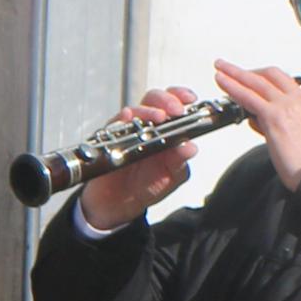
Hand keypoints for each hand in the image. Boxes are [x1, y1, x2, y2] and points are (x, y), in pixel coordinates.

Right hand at [76, 86, 201, 229]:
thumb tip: (191, 147)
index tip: (190, 99)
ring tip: (158, 118)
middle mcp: (146, 125)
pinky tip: (126, 118)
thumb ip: (179, 161)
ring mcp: (127, 130)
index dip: (181, 96)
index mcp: (166, 130)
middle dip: (166, 100)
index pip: (173, 104)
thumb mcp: (170, 176)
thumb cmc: (146, 184)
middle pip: (154, 100)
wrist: (119, 203)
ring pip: (135, 109)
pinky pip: (113, 125)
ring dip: (148, 111)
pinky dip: (121, 120)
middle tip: (175, 110)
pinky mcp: (109, 138)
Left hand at [218, 59, 300, 186]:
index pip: (286, 84)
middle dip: (249, 70)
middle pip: (272, 75)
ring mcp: (288, 106)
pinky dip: (232, 87)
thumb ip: (282, 122)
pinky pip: (249, 96)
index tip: (252, 80)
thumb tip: (259, 118)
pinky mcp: (275, 116)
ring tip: (221, 68)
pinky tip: (222, 82)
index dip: (265, 80)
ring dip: (236, 73)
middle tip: (232, 68)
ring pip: (258, 82)